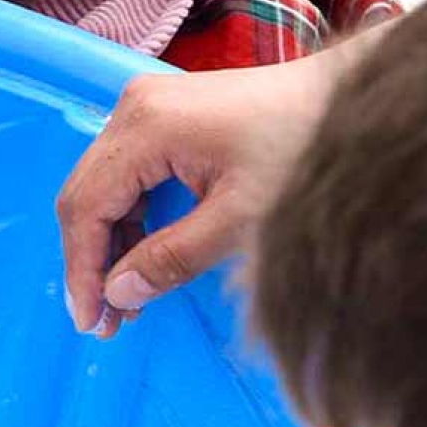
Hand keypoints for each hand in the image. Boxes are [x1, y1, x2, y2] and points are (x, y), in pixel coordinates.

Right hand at [54, 36, 374, 335]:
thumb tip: (118, 294)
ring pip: (104, 184)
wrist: (343, 103)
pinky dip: (131, 217)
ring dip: (110, 242)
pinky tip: (144, 256)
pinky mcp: (167, 113)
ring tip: (126, 300)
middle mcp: (134, 107)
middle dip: (91, 260)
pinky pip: (128, 171)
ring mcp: (148, 105)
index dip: (82, 270)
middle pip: (86, 192)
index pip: (86, 206)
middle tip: (105, 322)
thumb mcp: (238, 219)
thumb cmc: (299, 152)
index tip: (91, 323)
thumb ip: (172, 258)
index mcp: (145, 126)